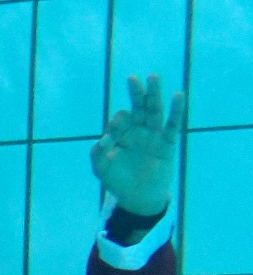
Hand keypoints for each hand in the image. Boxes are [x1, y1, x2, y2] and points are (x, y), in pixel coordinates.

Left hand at [90, 74, 184, 215]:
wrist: (138, 197)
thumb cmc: (118, 181)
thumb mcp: (101, 169)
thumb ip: (96, 155)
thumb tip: (100, 141)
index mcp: (120, 134)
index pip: (119, 121)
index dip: (115, 125)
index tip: (111, 137)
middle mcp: (137, 131)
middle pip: (138, 107)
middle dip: (135, 93)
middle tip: (131, 78)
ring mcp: (153, 136)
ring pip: (155, 111)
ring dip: (154, 94)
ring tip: (153, 77)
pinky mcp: (167, 144)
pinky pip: (172, 125)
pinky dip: (176, 111)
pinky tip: (178, 95)